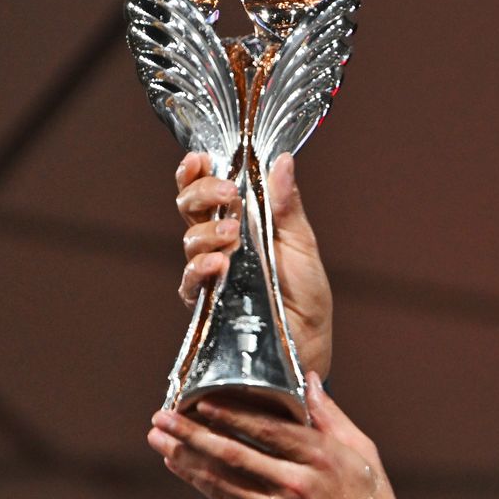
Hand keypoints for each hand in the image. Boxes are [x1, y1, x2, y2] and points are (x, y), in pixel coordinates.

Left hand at [147, 376, 420, 498]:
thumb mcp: (362, 452)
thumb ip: (331, 416)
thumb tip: (311, 381)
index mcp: (322, 456)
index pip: (267, 429)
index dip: (230, 415)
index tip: (201, 401)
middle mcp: (297, 481)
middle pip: (235, 452)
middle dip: (192, 432)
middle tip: (162, 417)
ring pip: (223, 478)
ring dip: (186, 457)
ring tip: (158, 439)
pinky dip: (201, 483)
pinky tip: (181, 468)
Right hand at [175, 151, 334, 381]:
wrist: (308, 339)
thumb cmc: (305, 292)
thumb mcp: (302, 242)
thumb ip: (287, 205)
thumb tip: (283, 162)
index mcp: (240, 221)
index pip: (207, 189)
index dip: (196, 171)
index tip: (201, 158)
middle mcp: (219, 242)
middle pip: (190, 207)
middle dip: (201, 192)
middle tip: (228, 192)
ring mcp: (210, 271)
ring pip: (189, 239)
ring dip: (208, 230)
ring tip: (232, 234)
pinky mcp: (206, 300)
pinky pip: (191, 280)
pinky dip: (202, 267)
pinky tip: (219, 263)